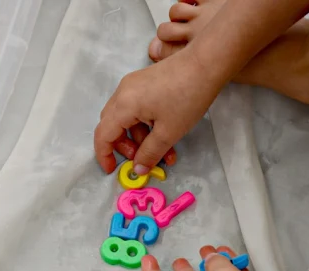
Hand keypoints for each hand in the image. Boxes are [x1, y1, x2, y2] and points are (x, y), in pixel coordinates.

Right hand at [94, 50, 220, 174]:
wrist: (206, 63)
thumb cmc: (187, 98)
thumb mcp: (168, 132)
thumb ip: (149, 153)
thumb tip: (137, 170)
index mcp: (123, 105)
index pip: (103, 135)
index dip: (104, 155)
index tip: (113, 170)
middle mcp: (122, 93)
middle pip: (111, 125)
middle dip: (123, 146)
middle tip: (142, 159)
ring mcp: (132, 85)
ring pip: (125, 118)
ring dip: (139, 137)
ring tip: (162, 151)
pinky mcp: (144, 81)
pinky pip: (135, 107)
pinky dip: (144, 124)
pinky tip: (163, 132)